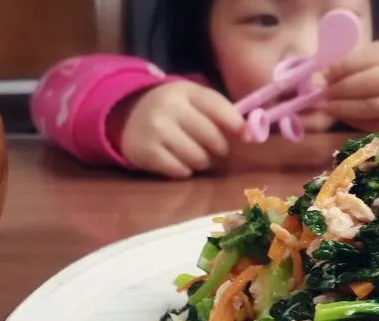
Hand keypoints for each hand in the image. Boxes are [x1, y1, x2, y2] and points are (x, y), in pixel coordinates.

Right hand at [108, 81, 245, 178]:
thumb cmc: (173, 111)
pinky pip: (181, 171)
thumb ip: (223, 113)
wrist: (126, 115)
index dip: (236, 126)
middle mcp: (170, 107)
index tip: (245, 137)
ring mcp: (156, 129)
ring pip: (199, 158)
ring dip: (202, 161)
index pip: (219, 108)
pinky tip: (178, 161)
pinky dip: (184, 170)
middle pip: (213, 138)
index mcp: (186, 91)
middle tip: (215, 148)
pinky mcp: (147, 152)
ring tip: (194, 153)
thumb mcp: (194, 102)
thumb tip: (252, 135)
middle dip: (219, 148)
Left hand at [323, 34, 378, 138]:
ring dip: (344, 109)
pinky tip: (347, 118)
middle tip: (320, 94)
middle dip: (339, 90)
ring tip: (328, 107)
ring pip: (372, 109)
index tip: (322, 74)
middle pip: (368, 85)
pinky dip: (358, 123)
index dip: (341, 68)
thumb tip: (330, 70)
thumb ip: (373, 57)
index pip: (368, 59)